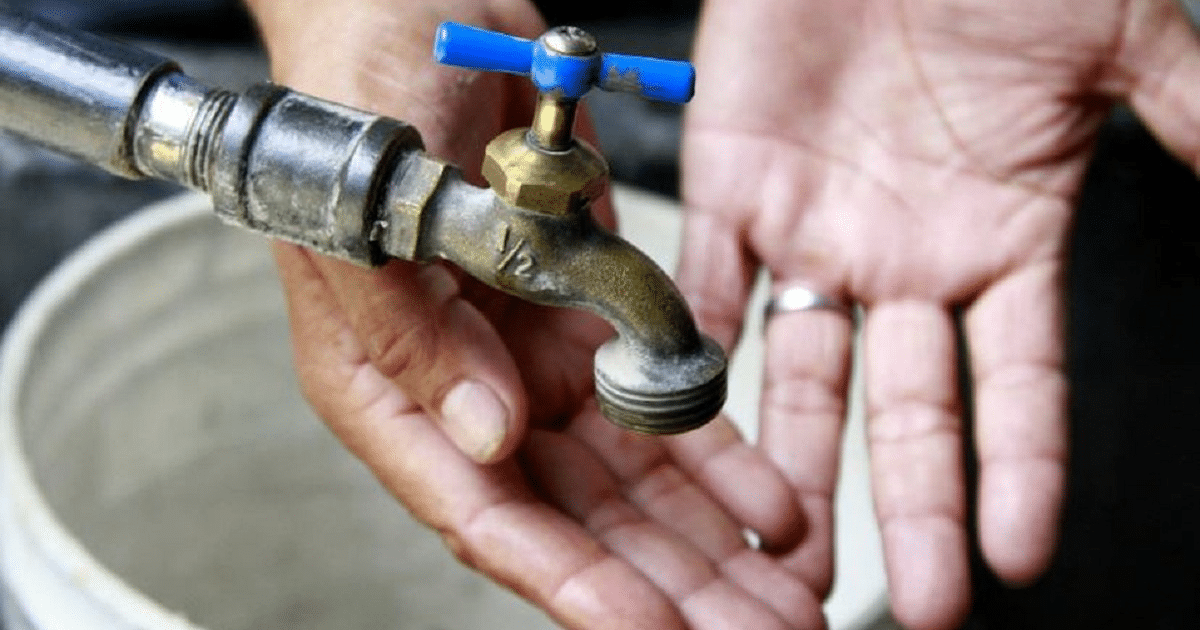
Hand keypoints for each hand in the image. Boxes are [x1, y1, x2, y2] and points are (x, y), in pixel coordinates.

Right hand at [247, 0, 825, 626]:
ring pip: (630, 481)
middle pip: (575, 521)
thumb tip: (491, 442)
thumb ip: (417, 335)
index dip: (572, 583)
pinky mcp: (586, 320)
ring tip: (787, 596)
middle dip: (666, 587)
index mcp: (393, 385)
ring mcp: (531, 361)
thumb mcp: (371, 210)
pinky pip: (660, 403)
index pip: (484, 514)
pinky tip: (777, 506)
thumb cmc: (359, 96)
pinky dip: (720, 455)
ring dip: (709, 542)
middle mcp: (467, 391)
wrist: (410, 7)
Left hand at [680, 0, 1199, 627]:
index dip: (1021, 469)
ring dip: (795, 465)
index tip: (1020, 556)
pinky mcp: (729, 187)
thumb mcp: (1119, 38)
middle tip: (915, 602)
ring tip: (789, 555)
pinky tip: (696, 437)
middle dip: (911, 507)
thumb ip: (1193, 117)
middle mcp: (904, 253)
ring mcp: (813, 228)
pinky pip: (705, 290)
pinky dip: (696, 360)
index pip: (1018, 383)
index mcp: (1001, 235)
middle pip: (907, 408)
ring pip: (801, 374)